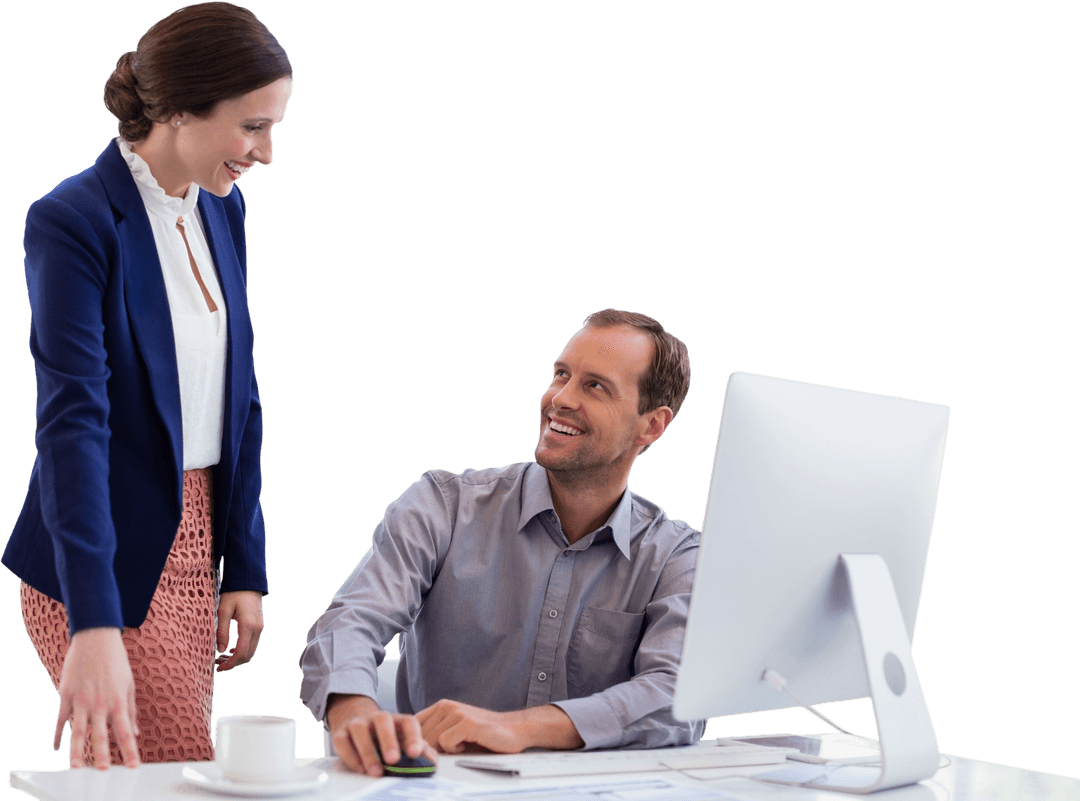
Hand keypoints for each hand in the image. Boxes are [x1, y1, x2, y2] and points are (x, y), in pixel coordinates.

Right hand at [54, 627, 139, 769]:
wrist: (96, 638)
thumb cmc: (116, 662)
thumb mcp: (129, 685)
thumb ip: (130, 710)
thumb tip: (136, 732)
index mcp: (118, 702)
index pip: (126, 732)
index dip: (130, 750)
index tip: (134, 766)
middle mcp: (100, 704)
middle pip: (101, 735)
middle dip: (102, 755)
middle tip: (102, 772)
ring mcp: (81, 700)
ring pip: (77, 731)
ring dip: (76, 751)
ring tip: (76, 767)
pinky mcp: (65, 695)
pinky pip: (60, 720)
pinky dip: (57, 735)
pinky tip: (57, 748)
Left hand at [215, 591, 263, 671]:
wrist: (249, 581)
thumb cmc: (234, 593)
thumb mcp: (223, 610)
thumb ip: (222, 631)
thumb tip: (221, 651)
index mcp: (248, 626)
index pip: (241, 653)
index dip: (230, 664)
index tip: (218, 668)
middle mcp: (257, 629)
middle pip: (247, 656)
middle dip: (233, 663)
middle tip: (217, 663)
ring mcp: (260, 628)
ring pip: (251, 651)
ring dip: (237, 658)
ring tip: (221, 657)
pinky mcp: (259, 626)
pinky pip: (252, 644)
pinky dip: (242, 650)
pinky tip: (230, 649)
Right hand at [327, 694, 436, 776]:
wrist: (356, 718)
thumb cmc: (385, 735)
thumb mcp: (403, 740)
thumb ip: (419, 750)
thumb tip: (432, 762)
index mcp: (397, 720)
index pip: (409, 722)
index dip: (413, 737)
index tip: (415, 753)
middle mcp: (378, 718)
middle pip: (383, 721)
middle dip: (389, 740)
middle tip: (393, 760)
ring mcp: (358, 724)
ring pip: (360, 730)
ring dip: (368, 752)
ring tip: (376, 771)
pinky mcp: (341, 733)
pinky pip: (342, 741)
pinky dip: (350, 756)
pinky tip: (359, 769)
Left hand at [416, 700, 583, 753]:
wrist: (514, 730)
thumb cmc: (485, 734)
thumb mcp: (456, 729)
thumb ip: (436, 733)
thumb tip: (412, 749)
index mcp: (442, 706)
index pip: (413, 725)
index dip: (413, 741)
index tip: (420, 753)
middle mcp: (447, 706)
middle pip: (419, 735)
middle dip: (428, 750)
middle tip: (447, 754)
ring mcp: (456, 712)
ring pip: (430, 740)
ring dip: (444, 750)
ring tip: (461, 746)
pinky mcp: (466, 723)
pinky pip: (445, 742)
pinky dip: (454, 749)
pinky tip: (468, 745)